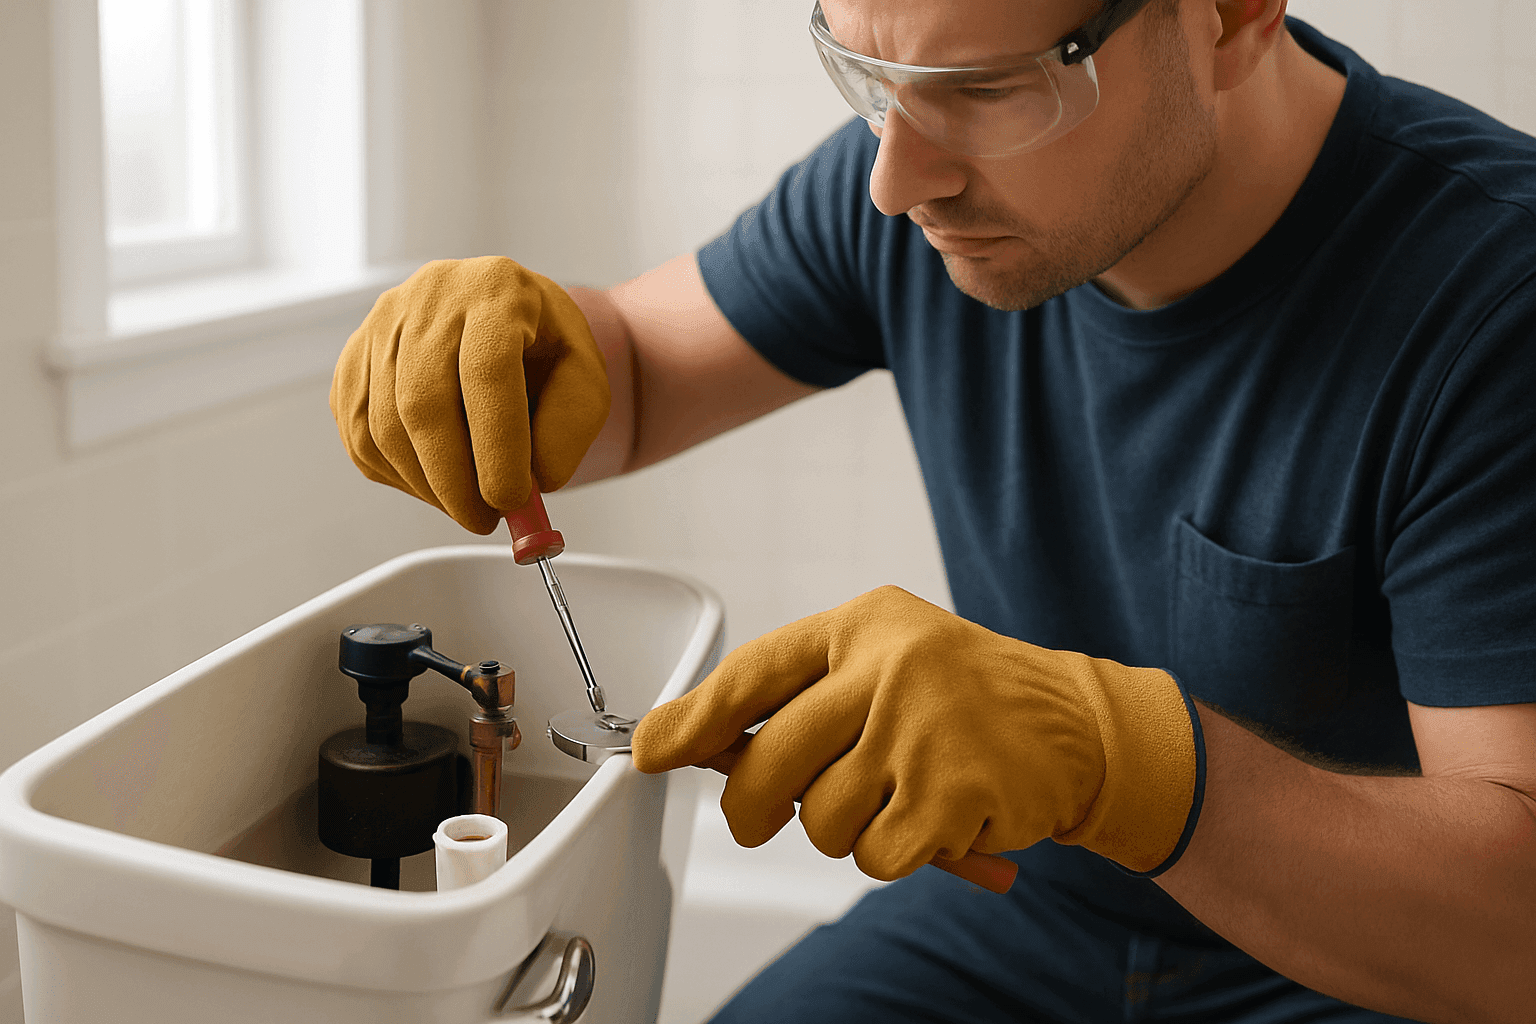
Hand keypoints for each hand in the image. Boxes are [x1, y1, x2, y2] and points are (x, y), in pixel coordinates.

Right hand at [330, 257, 609, 533]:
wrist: (506, 317)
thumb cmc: (545, 349)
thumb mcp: (585, 378)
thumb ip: (570, 428)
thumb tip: (534, 480)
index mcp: (498, 289)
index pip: (487, 371)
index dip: (496, 445)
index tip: (509, 500)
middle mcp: (432, 295)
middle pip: (424, 400)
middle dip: (455, 480)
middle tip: (484, 519)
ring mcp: (383, 322)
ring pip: (384, 423)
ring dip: (426, 485)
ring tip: (467, 504)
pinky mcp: (355, 356)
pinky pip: (358, 432)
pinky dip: (395, 474)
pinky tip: (432, 483)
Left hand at [633, 586, 1202, 878]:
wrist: (1079, 725)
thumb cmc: (965, 699)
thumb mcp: (887, 664)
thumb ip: (803, 698)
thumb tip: (696, 744)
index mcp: (864, 626)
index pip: (755, 671)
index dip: (694, 717)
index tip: (652, 751)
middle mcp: (889, 666)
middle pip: (770, 761)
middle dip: (754, 808)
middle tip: (762, 822)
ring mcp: (923, 728)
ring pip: (822, 820)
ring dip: (847, 831)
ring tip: (896, 799)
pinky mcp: (954, 791)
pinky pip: (877, 857)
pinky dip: (897, 856)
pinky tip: (935, 821)